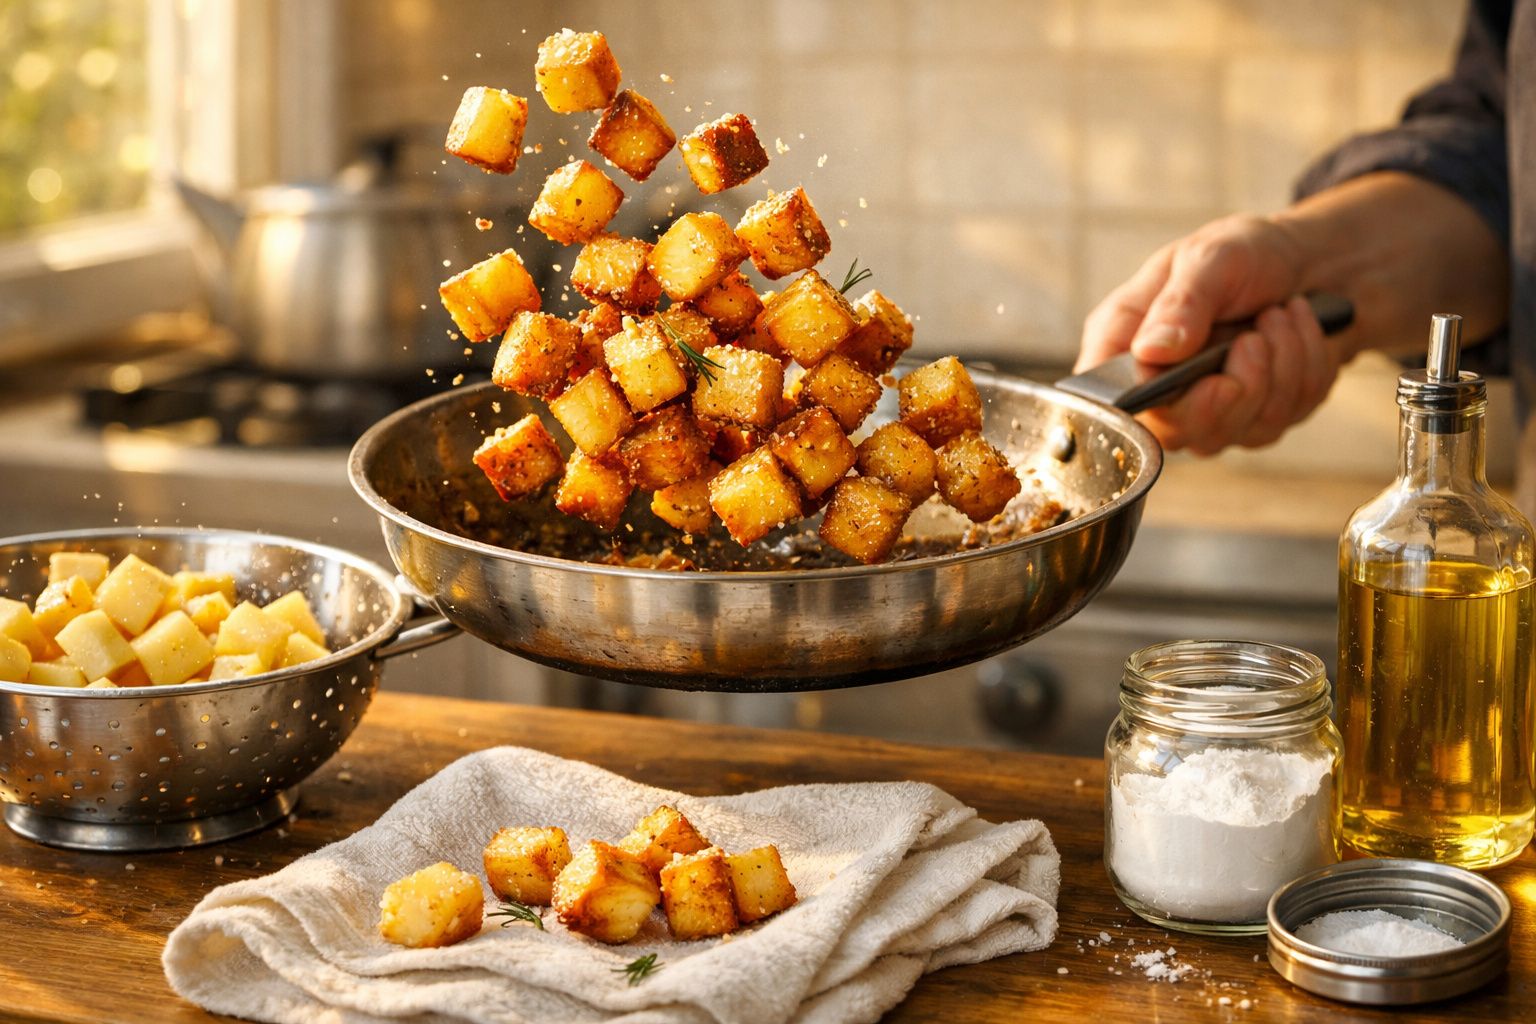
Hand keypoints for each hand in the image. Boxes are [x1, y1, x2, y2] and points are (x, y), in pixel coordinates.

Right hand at [1076, 214, 1342, 454]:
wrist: (1310, 260)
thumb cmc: (1245, 253)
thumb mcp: (1209, 257)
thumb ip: (1180, 305)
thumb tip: (1151, 351)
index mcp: (1125, 345)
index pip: (1113, 405)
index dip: (1153, 410)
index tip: (1212, 383)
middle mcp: (1160, 388)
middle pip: (1178, 432)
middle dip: (1235, 388)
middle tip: (1254, 339)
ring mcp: (1209, 411)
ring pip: (1239, 430)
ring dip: (1278, 366)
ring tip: (1279, 314)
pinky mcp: (1255, 419)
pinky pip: (1284, 417)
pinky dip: (1304, 366)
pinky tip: (1298, 328)